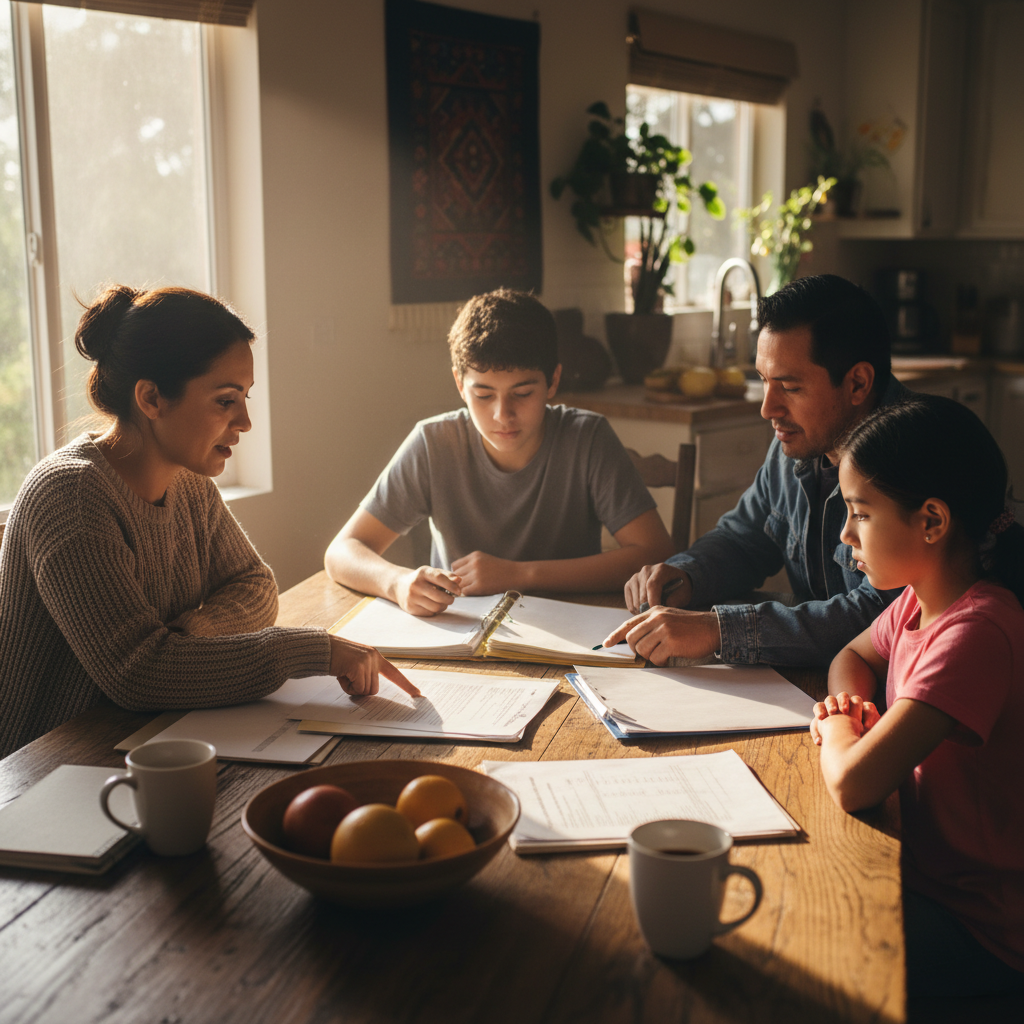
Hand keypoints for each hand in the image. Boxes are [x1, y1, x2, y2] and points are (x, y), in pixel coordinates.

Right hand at [328, 635, 420, 697]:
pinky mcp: (358, 666)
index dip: (406, 685)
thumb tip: (370, 693)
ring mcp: (367, 661)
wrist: (321, 648)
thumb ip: (365, 675)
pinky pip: (357, 689)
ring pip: (366, 691)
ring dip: (352, 688)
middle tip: (347, 677)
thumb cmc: (335, 658)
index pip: (394, 673)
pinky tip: (340, 674)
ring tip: (343, 674)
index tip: (418, 695)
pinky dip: (346, 687)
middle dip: (359, 689)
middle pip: (374, 690)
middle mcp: (374, 657)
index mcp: (375, 656)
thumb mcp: (355, 665)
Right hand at [394, 566, 461, 615]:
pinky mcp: (410, 608)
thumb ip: (447, 576)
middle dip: (449, 599)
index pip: (439, 578)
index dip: (452, 585)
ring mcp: (412, 597)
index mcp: (423, 572)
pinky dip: (435, 611)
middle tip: (451, 598)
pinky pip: (430, 613)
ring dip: (443, 606)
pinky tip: (433, 605)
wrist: (400, 586)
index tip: (459, 591)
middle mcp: (415, 584)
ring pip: (436, 607)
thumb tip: (459, 580)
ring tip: (443, 602)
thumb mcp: (433, 573)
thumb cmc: (422, 579)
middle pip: (439, 596)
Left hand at [449, 551, 518, 595]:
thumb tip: (456, 576)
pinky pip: (464, 592)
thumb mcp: (486, 560)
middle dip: (459, 581)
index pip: (455, 566)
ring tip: (472, 590)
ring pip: (458, 584)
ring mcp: (476, 575)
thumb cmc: (503, 569)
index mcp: (474, 555)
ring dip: (463, 589)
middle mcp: (473, 563)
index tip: (463, 579)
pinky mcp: (479, 586)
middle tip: (467, 586)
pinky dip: (467, 594)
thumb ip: (472, 565)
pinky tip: (475, 593)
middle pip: (455, 575)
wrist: (518, 574)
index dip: (457, 573)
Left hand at [601, 606, 720, 664]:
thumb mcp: (668, 618)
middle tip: (652, 653)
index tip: (606, 643)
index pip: (629, 624)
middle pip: (633, 639)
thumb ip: (652, 625)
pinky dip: (661, 661)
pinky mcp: (671, 642)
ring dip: (652, 657)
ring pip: (643, 650)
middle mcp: (657, 618)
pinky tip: (670, 657)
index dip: (616, 635)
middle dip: (638, 650)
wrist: (713, 627)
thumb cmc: (691, 627)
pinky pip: (656, 658)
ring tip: (664, 654)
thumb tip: (635, 642)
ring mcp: (664, 629)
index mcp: (654, 611)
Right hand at [624, 563, 690, 613]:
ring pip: (636, 603)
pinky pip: (630, 605)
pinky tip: (647, 610)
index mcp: (661, 569)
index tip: (657, 613)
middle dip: (650, 610)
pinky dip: (637, 611)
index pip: (652, 585)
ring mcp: (635, 577)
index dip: (653, 601)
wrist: (672, 582)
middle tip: (658, 615)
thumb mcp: (683, 594)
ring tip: (654, 612)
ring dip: (644, 612)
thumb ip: (673, 601)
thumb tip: (658, 609)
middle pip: (642, 596)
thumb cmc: (679, 589)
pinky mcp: (628, 585)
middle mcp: (646, 570)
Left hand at [810, 691, 879, 744]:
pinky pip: (869, 707)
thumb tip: (819, 741)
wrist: (858, 742)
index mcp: (826, 711)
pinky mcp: (868, 709)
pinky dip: (869, 715)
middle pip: (834, 699)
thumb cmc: (838, 739)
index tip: (821, 718)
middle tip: (833, 712)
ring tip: (852, 718)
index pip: (820, 706)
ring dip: (854, 708)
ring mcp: (854, 705)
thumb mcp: (828, 738)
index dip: (820, 710)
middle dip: (833, 704)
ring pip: (854, 699)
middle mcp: (839, 705)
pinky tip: (866, 726)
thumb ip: (821, 737)